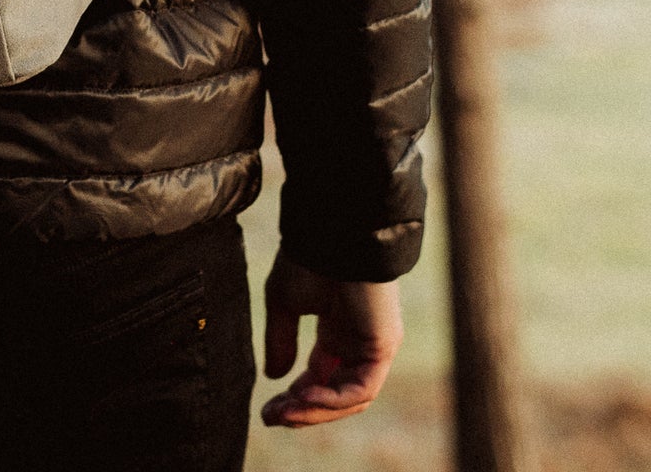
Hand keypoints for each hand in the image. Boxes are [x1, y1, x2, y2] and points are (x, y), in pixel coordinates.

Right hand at [259, 252, 402, 428]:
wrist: (331, 233)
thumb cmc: (307, 258)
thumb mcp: (284, 302)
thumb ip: (280, 340)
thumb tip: (274, 376)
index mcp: (337, 329)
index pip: (320, 376)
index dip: (295, 395)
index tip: (268, 408)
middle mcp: (357, 341)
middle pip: (335, 393)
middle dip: (303, 409)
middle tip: (273, 417)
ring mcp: (373, 346)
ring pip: (349, 398)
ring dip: (315, 410)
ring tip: (285, 413)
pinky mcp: (382, 346)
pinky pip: (360, 389)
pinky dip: (332, 399)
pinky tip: (304, 396)